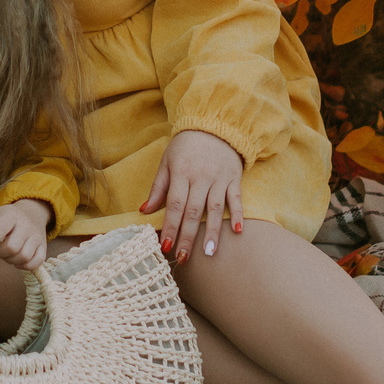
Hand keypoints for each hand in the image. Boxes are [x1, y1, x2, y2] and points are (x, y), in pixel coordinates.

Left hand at [0, 199, 52, 270]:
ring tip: (6, 255)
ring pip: (23, 256)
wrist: (34, 212)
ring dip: (11, 260)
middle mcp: (26, 226)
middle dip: (0, 253)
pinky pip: (36, 262)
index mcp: (12, 216)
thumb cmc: (11, 216)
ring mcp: (36, 237)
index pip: (0, 230)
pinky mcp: (43, 246)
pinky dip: (25, 266)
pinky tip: (17, 261)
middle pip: (12, 247)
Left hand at [140, 129, 244, 262]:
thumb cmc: (186, 146)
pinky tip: (238, 231)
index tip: (166, 246)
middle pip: (193, 211)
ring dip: (212, 231)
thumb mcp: (167, 162)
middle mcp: (201, 177)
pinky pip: (237, 199)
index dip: (170, 226)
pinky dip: (239, 214)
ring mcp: (219, 178)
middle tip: (183, 257)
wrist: (214, 125)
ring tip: (209, 252)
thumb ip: (158, 187)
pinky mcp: (234, 178)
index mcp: (181, 173)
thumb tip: (144, 210)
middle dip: (188, 236)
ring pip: (215, 208)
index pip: (174, 204)